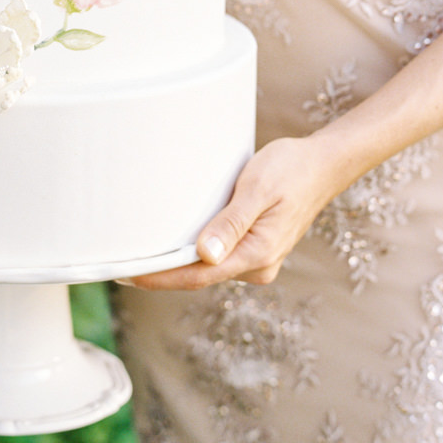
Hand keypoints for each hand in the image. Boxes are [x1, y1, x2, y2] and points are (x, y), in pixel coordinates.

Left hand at [122, 135, 337, 290]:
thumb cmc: (290, 170)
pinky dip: (194, 251)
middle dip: (161, 272)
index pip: (197, 276)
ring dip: (177, 261)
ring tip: (139, 252)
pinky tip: (173, 240)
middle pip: (199, 276)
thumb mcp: (257, 190)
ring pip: (207, 267)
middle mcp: (257, 265)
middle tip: (120, 262)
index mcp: (257, 254)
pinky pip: (218, 256)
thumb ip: (231, 224)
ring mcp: (257, 259)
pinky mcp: (254, 248)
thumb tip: (204, 255)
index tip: (126, 275)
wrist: (322, 164)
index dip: (159, 278)